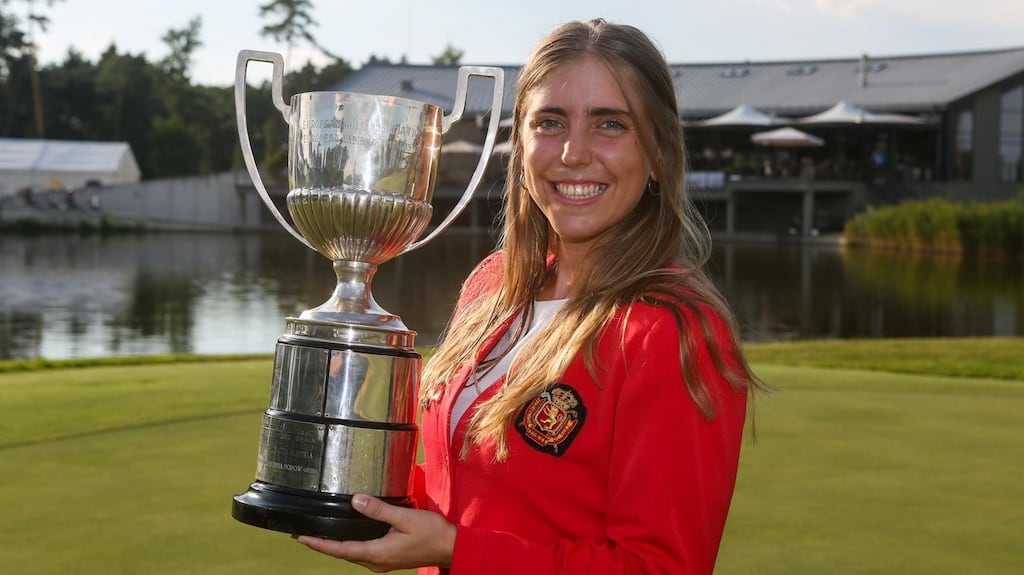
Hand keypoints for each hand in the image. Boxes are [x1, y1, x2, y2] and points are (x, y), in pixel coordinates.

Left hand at [295, 494, 455, 571]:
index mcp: (377, 553)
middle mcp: (376, 561)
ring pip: (352, 553)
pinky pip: (362, 551)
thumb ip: (379, 510)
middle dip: (322, 544)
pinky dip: (350, 544)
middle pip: (342, 553)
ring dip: (335, 545)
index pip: (340, 549)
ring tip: (319, 534)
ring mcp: (382, 561)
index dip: (319, 543)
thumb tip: (356, 501)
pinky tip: (347, 535)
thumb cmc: (432, 534)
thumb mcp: (405, 518)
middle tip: (304, 533)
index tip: (302, 537)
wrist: (451, 548)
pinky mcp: (388, 558)